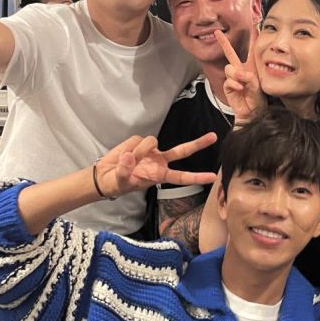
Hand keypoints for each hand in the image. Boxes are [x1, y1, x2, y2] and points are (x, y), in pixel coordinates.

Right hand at [95, 133, 217, 197]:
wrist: (105, 175)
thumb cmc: (118, 183)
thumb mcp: (121, 182)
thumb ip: (125, 171)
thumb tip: (129, 157)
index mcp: (160, 175)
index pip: (182, 177)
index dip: (197, 177)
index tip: (212, 177)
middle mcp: (160, 161)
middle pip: (183, 151)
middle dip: (198, 143)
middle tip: (214, 136)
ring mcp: (152, 150)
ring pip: (152, 141)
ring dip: (138, 150)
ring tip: (126, 160)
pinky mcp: (140, 141)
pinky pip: (137, 139)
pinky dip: (128, 146)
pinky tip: (123, 154)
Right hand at [215, 29, 265, 123]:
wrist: (253, 113)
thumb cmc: (259, 99)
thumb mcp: (258, 86)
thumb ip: (250, 79)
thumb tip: (240, 75)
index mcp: (250, 68)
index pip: (248, 50)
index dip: (246, 39)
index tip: (241, 27)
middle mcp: (240, 71)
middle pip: (230, 54)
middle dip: (224, 43)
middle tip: (218, 33)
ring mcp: (234, 79)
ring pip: (229, 68)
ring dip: (236, 74)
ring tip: (243, 82)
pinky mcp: (229, 88)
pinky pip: (228, 81)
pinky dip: (234, 84)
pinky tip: (239, 89)